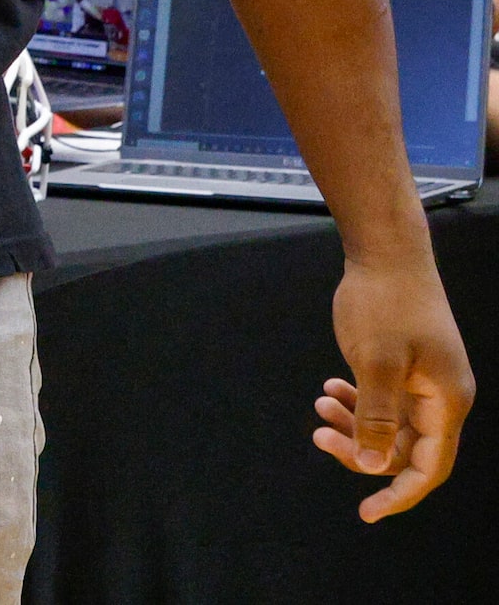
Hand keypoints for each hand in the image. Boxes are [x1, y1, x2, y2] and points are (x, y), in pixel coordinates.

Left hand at [315, 256, 473, 519]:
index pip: (429, 467)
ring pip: (389, 426)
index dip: (400, 494)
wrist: (386, 253)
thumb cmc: (386, 303)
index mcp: (446, 403)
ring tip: (320, 404)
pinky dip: (356, 402)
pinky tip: (330, 390)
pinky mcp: (405, 368)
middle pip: (404, 449)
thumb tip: (374, 467)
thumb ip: (376, 418)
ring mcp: (424, 383)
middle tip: (319, 435)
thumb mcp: (376, 363)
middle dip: (362, 450)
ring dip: (354, 424)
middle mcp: (441, 398)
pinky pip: (383, 402)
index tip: (367, 512)